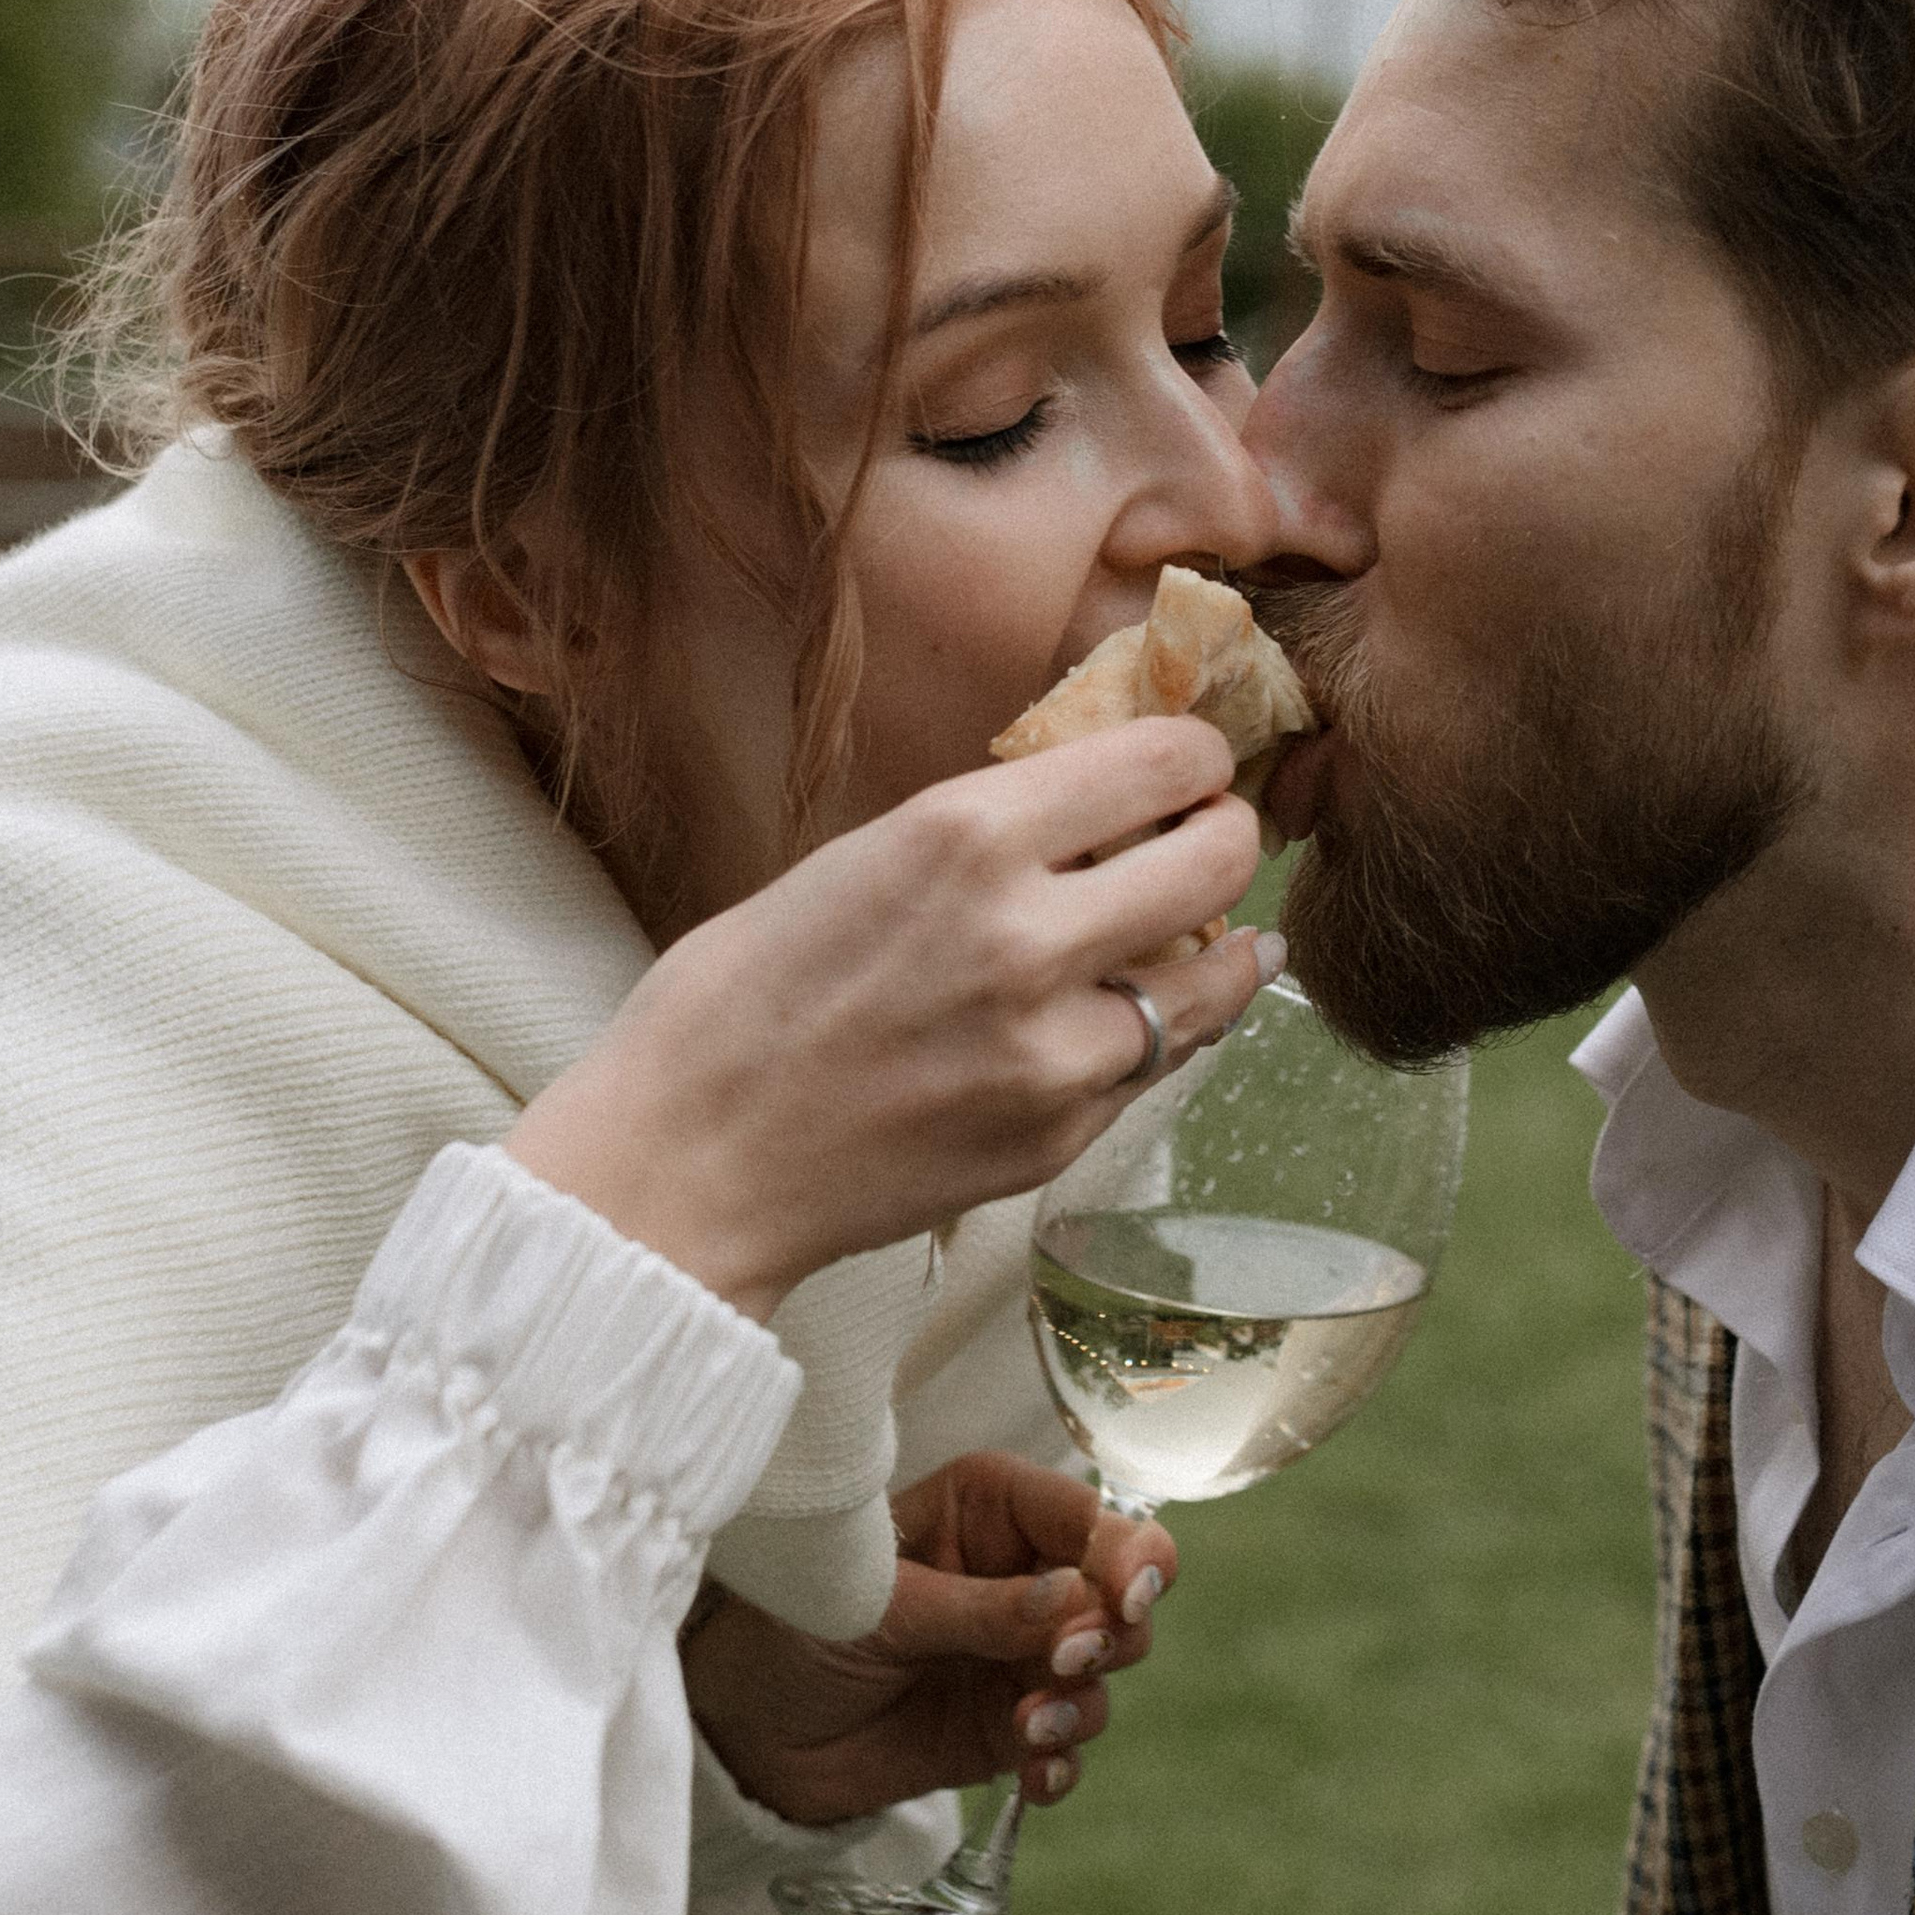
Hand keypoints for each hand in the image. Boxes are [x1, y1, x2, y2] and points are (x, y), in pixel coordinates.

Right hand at [506, 714, 1266, 1317]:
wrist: (688, 1159)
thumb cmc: (743, 996)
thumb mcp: (857, 857)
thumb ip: (988, 831)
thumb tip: (1104, 800)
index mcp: (963, 835)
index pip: (1162, 760)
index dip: (1194, 755)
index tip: (1190, 762)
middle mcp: (1028, 935)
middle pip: (1217, 859)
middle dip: (1226, 835)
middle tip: (1212, 835)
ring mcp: (1054, 1050)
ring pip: (1214, 977)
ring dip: (1218, 944)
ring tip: (1211, 933)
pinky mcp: (1059, 1135)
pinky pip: (1156, 1061)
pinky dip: (1163, 1028)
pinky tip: (1147, 1009)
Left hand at [681, 1450, 1178, 1824]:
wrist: (746, 1734)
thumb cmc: (794, 1630)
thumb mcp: (880, 1609)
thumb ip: (979, 1608)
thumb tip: (1075, 1598)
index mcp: (987, 1509)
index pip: (1087, 1514)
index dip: (1124, 1551)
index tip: (1125, 1599)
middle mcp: (1020, 1574)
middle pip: (1121, 1591)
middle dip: (1111, 1631)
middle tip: (1061, 1662)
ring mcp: (1021, 1653)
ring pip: (1108, 1669)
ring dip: (1082, 1700)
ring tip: (1028, 1724)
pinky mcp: (1010, 1725)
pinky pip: (1071, 1742)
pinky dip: (1063, 1761)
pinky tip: (1034, 1773)